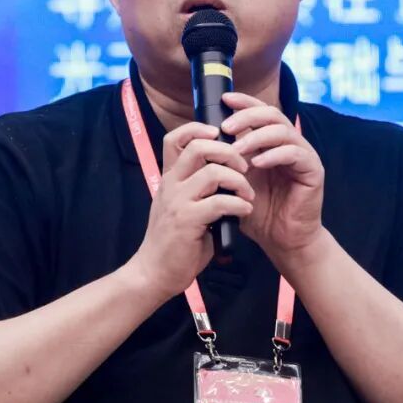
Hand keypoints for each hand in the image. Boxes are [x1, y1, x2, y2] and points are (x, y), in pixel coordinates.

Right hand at [129, 121, 254, 300]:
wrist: (154, 273)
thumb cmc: (174, 242)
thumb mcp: (181, 207)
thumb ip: (197, 189)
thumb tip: (227, 174)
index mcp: (169, 179)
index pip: (175, 138)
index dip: (198, 129)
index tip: (220, 136)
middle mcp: (171, 185)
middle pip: (198, 147)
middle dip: (228, 151)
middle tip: (243, 166)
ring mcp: (177, 202)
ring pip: (212, 172)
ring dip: (239, 181)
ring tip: (248, 194)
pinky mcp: (187, 222)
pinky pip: (220, 202)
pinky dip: (239, 205)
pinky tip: (244, 211)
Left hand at [221, 92, 325, 268]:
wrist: (281, 241)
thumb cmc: (257, 213)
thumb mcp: (235, 182)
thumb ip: (226, 161)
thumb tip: (202, 140)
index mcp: (271, 143)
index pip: (259, 112)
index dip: (244, 103)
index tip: (224, 100)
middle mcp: (290, 144)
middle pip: (272, 114)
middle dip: (248, 116)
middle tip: (227, 126)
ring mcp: (303, 155)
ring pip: (282, 130)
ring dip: (257, 136)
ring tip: (237, 149)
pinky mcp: (314, 170)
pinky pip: (295, 152)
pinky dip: (274, 154)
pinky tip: (258, 163)